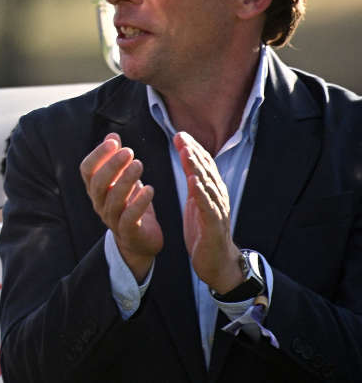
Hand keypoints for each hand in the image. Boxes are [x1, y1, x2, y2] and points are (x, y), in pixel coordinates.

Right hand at [80, 132, 162, 280]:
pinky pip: (130, 217)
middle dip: (112, 165)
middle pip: (98, 183)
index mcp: (95, 189)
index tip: (114, 142)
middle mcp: (99, 203)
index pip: (87, 169)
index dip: (98, 155)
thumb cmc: (130, 205)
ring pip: (114, 199)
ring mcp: (112, 219)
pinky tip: (150, 189)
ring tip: (140, 165)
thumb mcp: (123, 181)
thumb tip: (112, 136)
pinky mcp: (128, 232)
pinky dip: (139, 202)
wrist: (140, 241)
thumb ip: (116, 160)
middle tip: (130, 152)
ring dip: (126, 180)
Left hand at [176, 132, 241, 292]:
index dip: (193, 149)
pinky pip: (208, 207)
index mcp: (211, 192)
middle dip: (194, 152)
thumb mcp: (196, 203)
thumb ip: (194, 183)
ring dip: (197, 168)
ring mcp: (217, 212)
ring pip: (208, 185)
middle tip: (181, 136)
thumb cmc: (204, 232)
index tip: (180, 133)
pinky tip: (193, 182)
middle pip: (206, 171)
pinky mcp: (214, 227)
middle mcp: (218, 198)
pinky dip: (201, 193)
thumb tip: (188, 161)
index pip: (204, 166)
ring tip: (186, 152)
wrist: (217, 263)